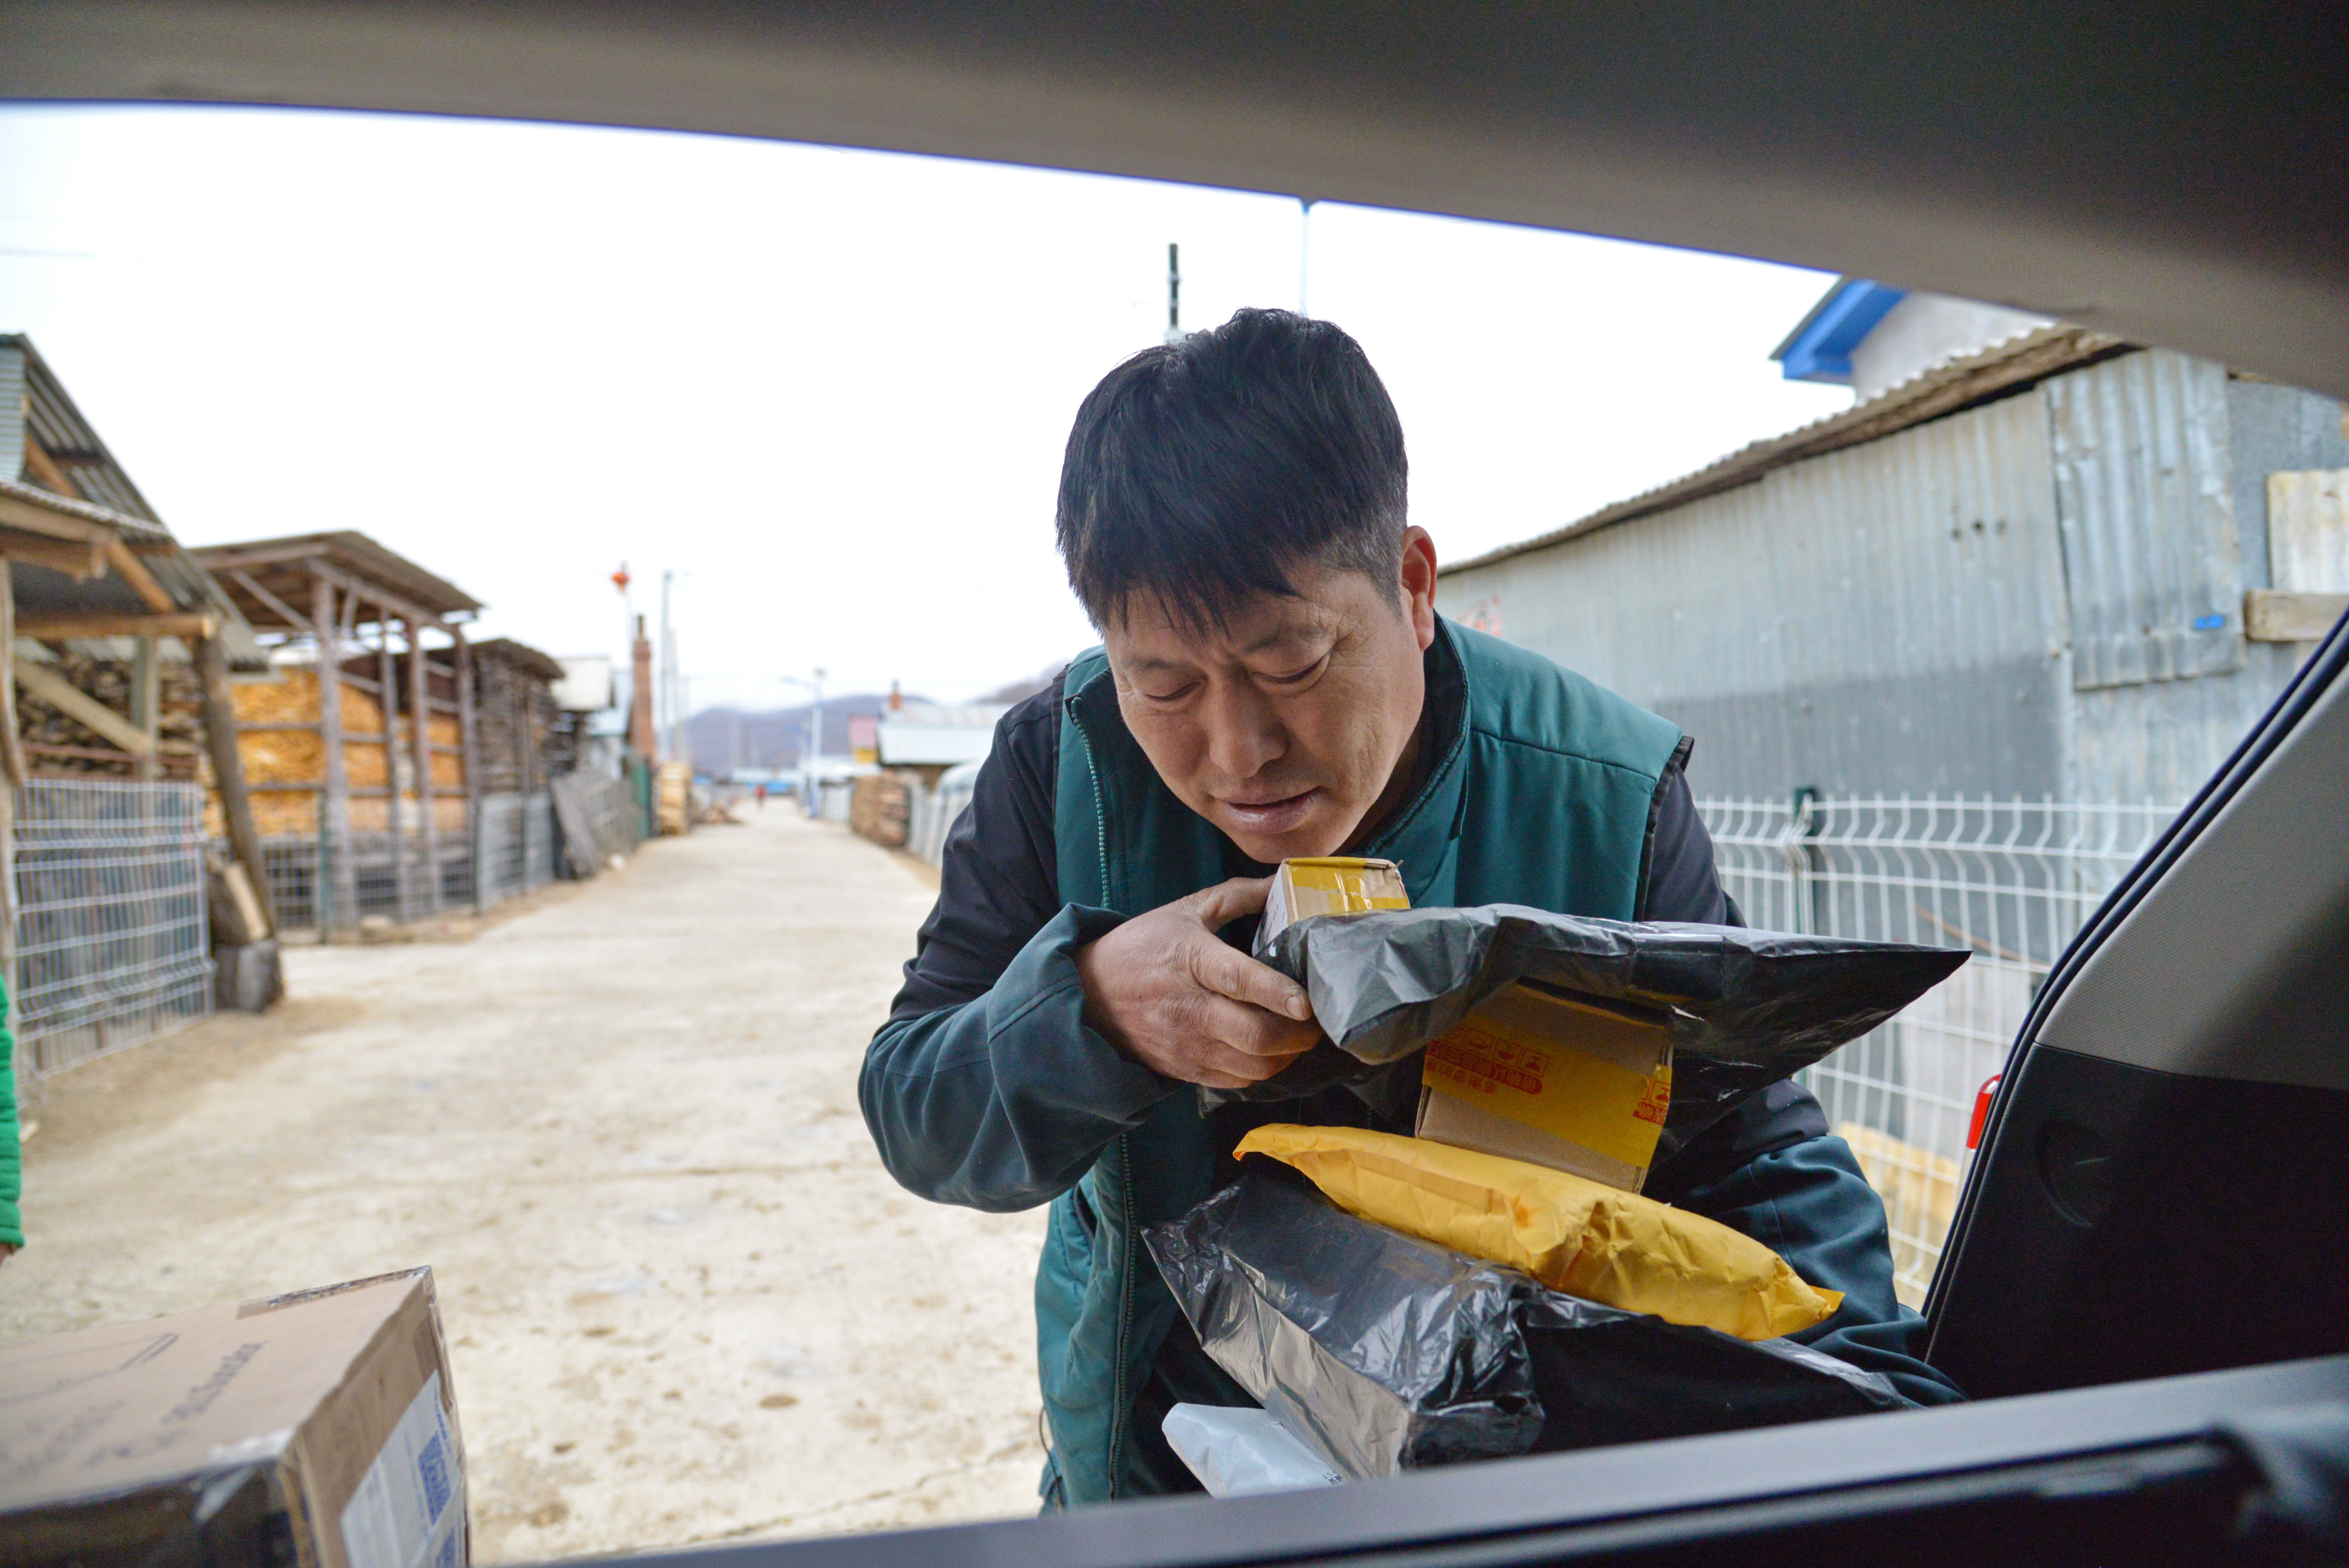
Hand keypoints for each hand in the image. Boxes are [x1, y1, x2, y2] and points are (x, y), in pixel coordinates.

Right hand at [1075, 877, 1319, 1088]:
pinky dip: (1265, 1069)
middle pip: (1255, 1035)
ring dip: (1287, 1055)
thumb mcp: (1185, 911)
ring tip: (1300, 1034)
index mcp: (1191, 960)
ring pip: (1254, 1066)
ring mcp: (1188, 1044)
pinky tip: (1272, 1049)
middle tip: (1319, 1020)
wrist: (1090, 995)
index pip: (1238, 980)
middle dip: (1299, 1035)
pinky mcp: (1187, 1069)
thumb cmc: (1143, 947)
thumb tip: (1282, 880)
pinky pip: (1240, 1081)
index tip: (1307, 1002)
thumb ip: (1237, 895)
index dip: (1277, 993)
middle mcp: (1190, 1008)